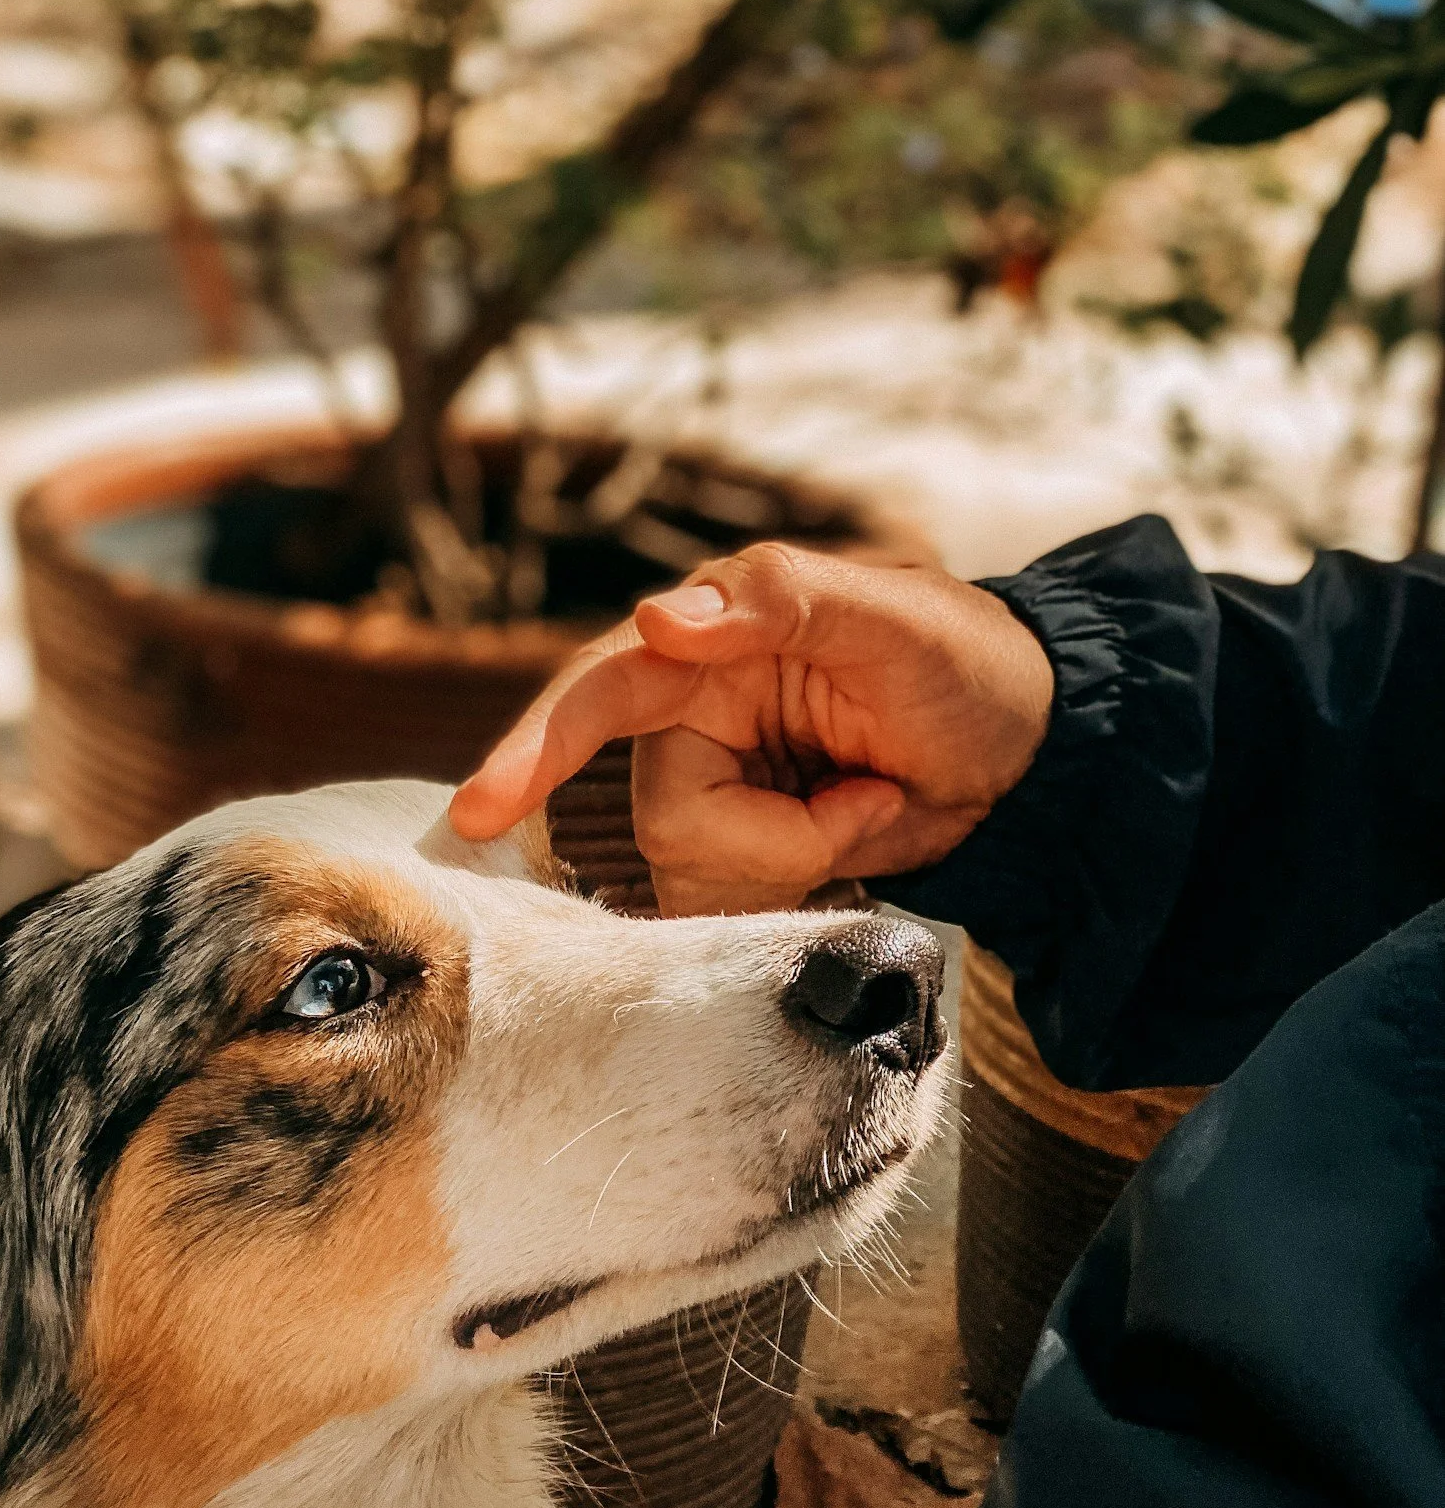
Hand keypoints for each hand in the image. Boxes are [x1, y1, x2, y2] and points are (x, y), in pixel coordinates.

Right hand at [449, 542, 1053, 915]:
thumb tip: (663, 618)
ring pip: (692, 868)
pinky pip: (724, 904)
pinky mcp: (741, 857)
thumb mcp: (889, 616)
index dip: (535, 750)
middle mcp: (691, 717)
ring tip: (869, 807)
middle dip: (771, 832)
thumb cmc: (964, 664)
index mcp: (709, 642)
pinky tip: (852, 840)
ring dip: (797, 857)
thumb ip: (778, 603)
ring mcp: (714, 791)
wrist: (1026, 753)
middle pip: (664, 814)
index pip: (599, 692)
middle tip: (867, 796)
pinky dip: (796, 887)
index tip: (481, 810)